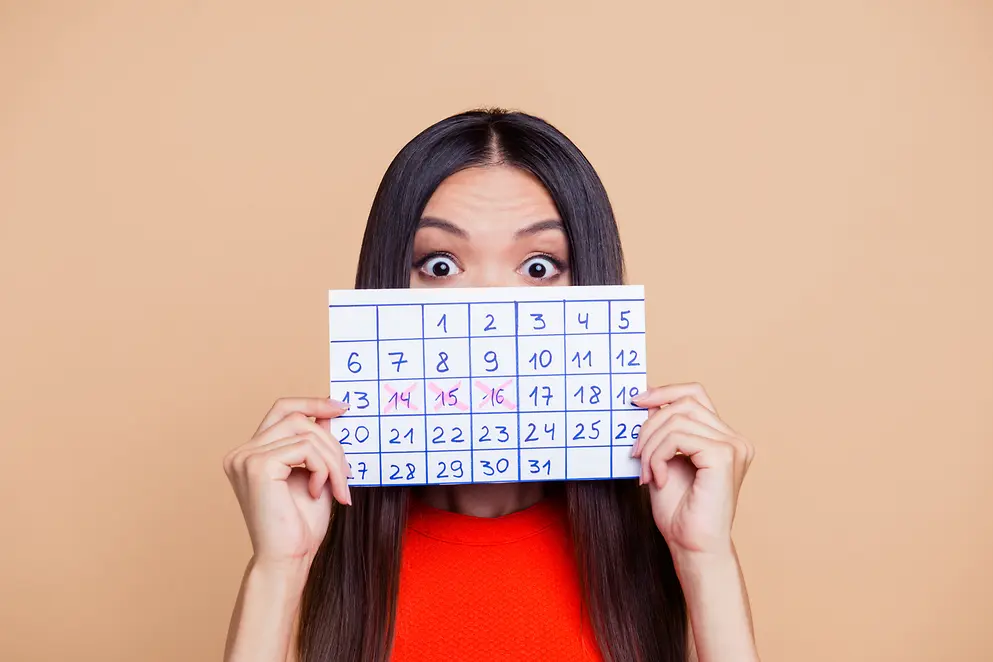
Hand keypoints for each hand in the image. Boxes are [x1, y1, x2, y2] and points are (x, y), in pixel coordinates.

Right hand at [223, 397, 351, 563]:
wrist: (289, 559)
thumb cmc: (300, 526)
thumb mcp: (316, 474)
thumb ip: (317, 444)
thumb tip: (331, 412)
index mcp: (251, 453)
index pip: (281, 410)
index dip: (311, 402)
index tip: (341, 407)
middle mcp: (242, 452)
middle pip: (297, 418)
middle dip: (331, 442)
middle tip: (348, 473)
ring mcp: (246, 457)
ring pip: (306, 432)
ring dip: (332, 459)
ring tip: (339, 487)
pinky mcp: (257, 466)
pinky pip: (305, 449)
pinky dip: (323, 468)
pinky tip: (319, 492)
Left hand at [631, 383, 753, 557]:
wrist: (692, 547)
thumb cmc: (679, 512)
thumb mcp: (664, 460)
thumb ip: (662, 432)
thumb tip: (646, 401)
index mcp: (723, 438)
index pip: (695, 394)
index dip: (664, 392)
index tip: (636, 401)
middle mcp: (734, 439)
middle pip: (683, 403)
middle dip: (650, 425)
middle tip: (635, 453)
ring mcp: (733, 446)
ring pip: (677, 419)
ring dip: (651, 445)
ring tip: (646, 472)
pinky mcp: (724, 456)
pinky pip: (678, 437)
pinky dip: (658, 456)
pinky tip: (657, 480)